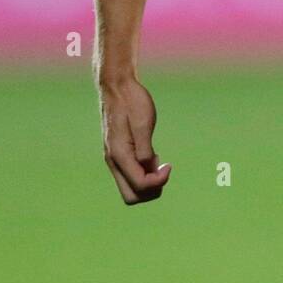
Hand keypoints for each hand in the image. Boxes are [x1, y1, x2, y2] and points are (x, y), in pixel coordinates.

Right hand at [99, 77, 171, 203]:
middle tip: (164, 169)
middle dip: (152, 189)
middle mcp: (114, 161)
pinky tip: (153, 156)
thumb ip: (144, 148)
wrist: (117, 86)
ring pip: (131, 188)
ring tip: (158, 160)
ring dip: (149, 181)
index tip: (168, 165)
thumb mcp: (143, 123)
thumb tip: (148, 168)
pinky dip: (144, 173)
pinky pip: (131, 175)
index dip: (159, 181)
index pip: (140, 186)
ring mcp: (115, 159)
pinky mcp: (118, 154)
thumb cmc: (132, 101)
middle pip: (132, 196)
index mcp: (119, 155)